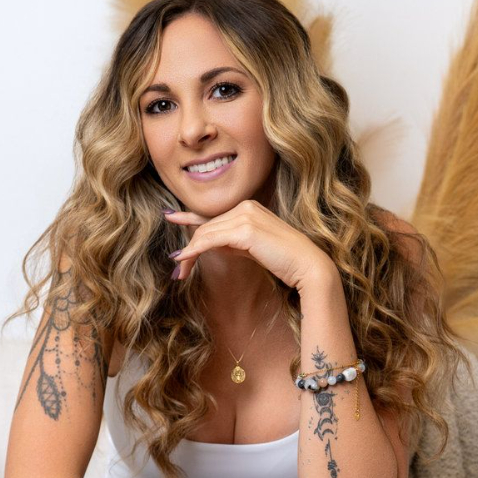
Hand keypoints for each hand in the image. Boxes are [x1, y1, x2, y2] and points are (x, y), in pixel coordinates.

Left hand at [164, 200, 333, 292]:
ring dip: (189, 253)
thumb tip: (209, 245)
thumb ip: (232, 243)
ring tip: (180, 272)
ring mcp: (246, 215)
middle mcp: (246, 206)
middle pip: (207, 226)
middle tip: (178, 269)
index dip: (189, 217)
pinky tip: (185, 259)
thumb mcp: (252, 249)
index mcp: (249, 207)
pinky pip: (211, 239)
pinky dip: (195, 250)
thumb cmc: (284, 261)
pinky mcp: (245, 229)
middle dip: (189, 248)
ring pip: (206, 233)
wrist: (307, 266)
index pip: (214, 215)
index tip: (170, 216)